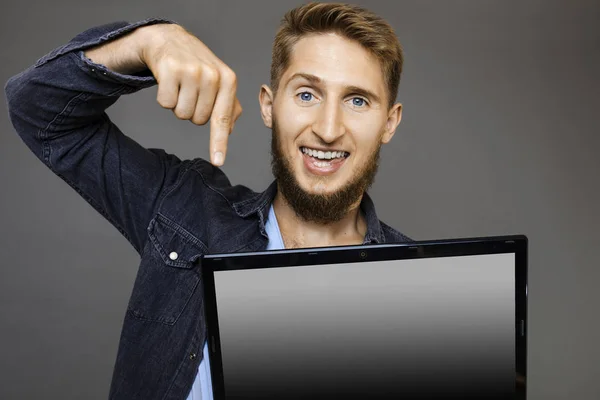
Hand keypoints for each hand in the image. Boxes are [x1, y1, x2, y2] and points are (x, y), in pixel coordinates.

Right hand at [140, 24, 241, 165]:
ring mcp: (191, 71)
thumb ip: (229, 105)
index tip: (218, 162)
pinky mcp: (170, 69)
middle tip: (190, 91)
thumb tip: (230, 130)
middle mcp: (212, 75)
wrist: (170, 39)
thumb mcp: (219, 80)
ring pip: (181, 114)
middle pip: (198, 121)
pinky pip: (165, 103)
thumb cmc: (198, 65)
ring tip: (180, 85)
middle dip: (192, 110)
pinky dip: (164, 97)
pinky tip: (168, 80)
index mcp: (228, 80)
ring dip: (178, 104)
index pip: (222, 119)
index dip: (219, 143)